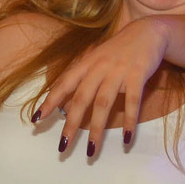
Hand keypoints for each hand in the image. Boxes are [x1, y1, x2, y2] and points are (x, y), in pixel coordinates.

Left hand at [34, 19, 169, 157]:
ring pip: (103, 103)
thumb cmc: (119, 49)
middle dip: (71, 124)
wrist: (147, 32)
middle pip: (81, 99)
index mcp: (87, 63)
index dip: (50, 102)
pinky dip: (129, 120)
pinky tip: (126, 138)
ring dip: (96, 129)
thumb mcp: (97, 59)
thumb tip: (65, 106)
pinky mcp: (137, 75)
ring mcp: (118, 71)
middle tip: (63, 147)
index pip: (64, 84)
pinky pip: (132, 102)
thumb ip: (83, 79)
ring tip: (91, 151)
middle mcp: (99, 67)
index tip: (37, 120)